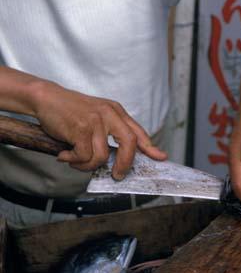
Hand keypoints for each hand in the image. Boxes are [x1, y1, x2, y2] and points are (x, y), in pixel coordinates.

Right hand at [31, 81, 166, 178]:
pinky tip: (64, 155)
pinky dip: (73, 161)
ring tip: (75, 160)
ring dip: (86, 165)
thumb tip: (118, 157)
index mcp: (116, 111)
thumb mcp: (97, 115)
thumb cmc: (71, 111)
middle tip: (117, 175)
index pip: (137, 132)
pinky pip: (83, 156)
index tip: (160, 158)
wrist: (48, 98)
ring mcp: (95, 121)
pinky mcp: (81, 128)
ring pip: (101, 156)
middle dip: (125, 164)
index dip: (150, 147)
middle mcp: (109, 114)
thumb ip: (110, 132)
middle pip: (129, 144)